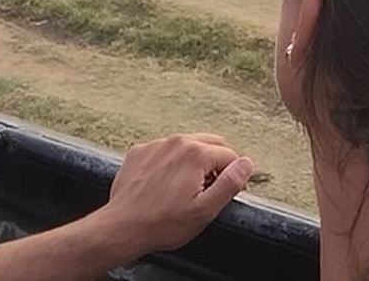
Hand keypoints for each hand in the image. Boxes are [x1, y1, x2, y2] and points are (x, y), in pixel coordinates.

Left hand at [97, 133, 253, 256]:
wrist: (122, 227)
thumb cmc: (162, 223)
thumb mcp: (205, 210)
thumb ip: (230, 183)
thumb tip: (246, 163)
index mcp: (196, 154)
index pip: (231, 155)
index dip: (233, 175)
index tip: (225, 191)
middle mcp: (177, 141)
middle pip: (212, 143)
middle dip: (218, 162)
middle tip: (209, 188)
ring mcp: (156, 145)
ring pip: (189, 144)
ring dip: (195, 161)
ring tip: (186, 188)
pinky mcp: (140, 151)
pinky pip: (165, 149)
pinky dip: (171, 162)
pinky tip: (165, 183)